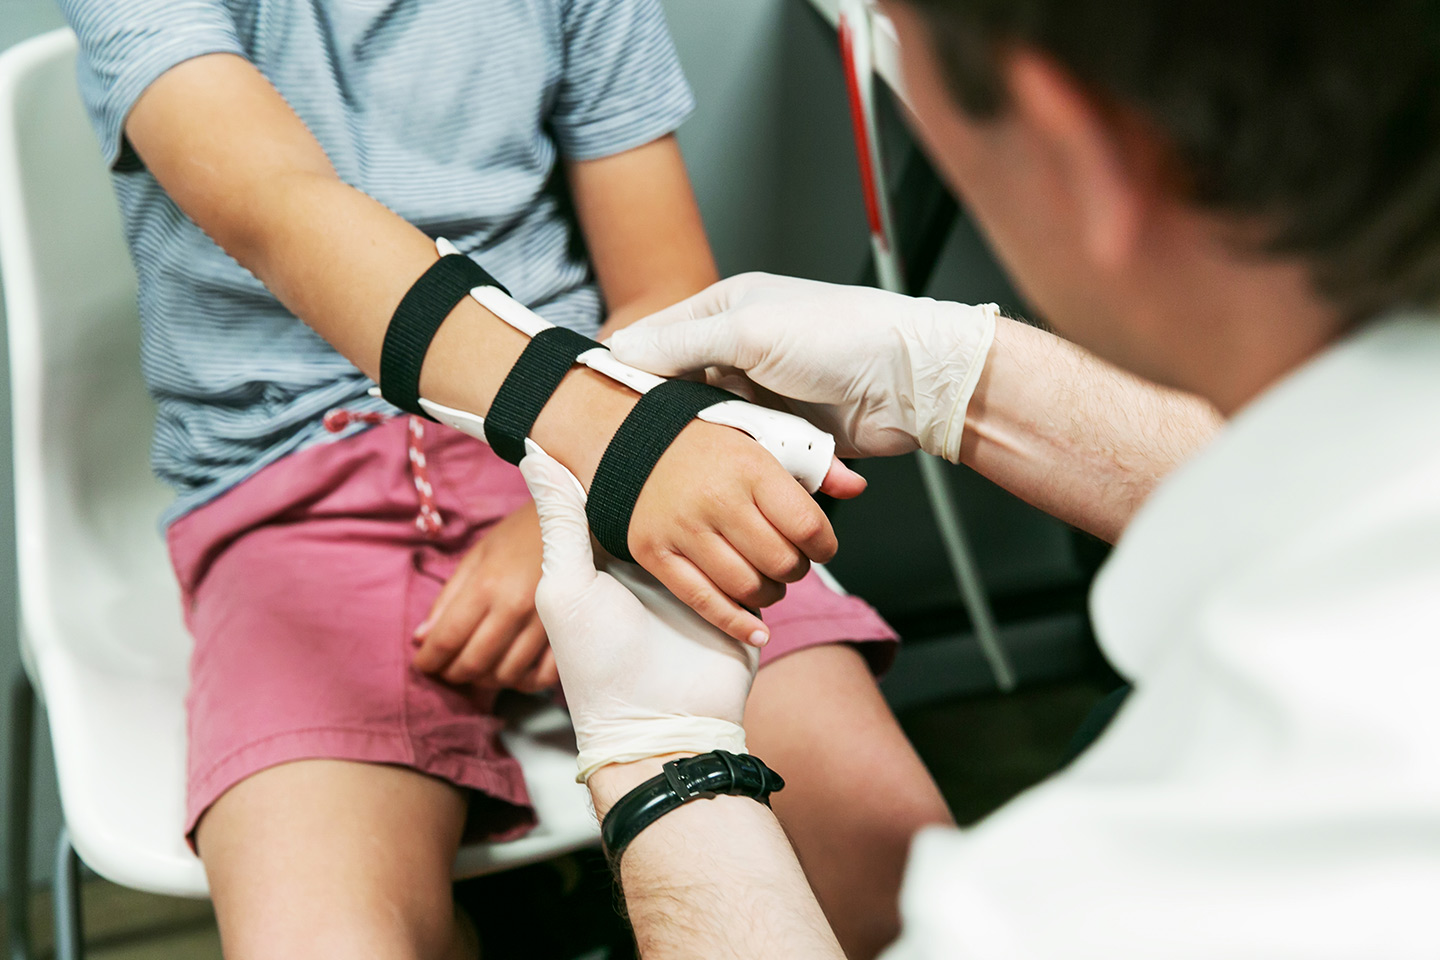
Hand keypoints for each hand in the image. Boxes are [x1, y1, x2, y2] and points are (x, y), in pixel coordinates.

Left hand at [412, 502, 558, 691]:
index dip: (429, 659)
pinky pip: (542, 676)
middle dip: (453, 673)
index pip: (446, 639)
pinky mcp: (569, 631)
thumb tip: (421, 637)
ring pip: (506, 675)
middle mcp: (515, 608)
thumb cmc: (520, 534)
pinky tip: (513, 670)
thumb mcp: (476, 556)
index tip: (423, 663)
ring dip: (486, 679)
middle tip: (447, 668)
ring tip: (479, 667)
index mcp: (487, 585)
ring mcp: (545, 623)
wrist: (575, 519)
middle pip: (474, 664)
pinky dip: (523, 681)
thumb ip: (447, 598)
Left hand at [521, 450, 757, 780]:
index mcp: (624, 556)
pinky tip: (778, 516)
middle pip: (692, 510)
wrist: (658, 730)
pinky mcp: (745, 609)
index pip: (640, 496)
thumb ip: (560, 521)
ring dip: (748, 513)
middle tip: (718, 439)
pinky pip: (762, 570)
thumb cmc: (599, 661)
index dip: (648, 461)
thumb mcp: (567, 587)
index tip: (657, 419)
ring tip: (757, 472)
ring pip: (734, 534)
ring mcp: (710, 587)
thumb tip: (533, 451)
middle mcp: (668, 567)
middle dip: (709, 482)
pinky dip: (772, 550)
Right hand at [608, 273, 998, 461]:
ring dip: (706, 445)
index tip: (597, 401)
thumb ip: (682, 343)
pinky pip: (747, 454)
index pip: (657, 338)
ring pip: (710, 428)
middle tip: (633, 448)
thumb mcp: (749, 331)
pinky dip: (741, 464)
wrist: (910, 383)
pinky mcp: (784, 434)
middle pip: (678, 390)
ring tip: (677, 467)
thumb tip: (619, 350)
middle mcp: (738, 352)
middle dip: (663, 418)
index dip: (628, 368)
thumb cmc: (838, 338)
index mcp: (725, 312)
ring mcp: (761, 395)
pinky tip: (721, 479)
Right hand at [623, 417, 847, 646]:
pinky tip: (757, 630)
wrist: (632, 438)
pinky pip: (703, 601)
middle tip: (789, 561)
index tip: (821, 547)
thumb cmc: (710, 442)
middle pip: (780, 563)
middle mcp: (716, 499)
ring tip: (767, 580)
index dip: (825, 547)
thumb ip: (816, 464)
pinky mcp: (654, 552)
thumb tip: (857, 489)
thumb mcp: (766, 436)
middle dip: (796, 570)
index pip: (807, 526)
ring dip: (770, 594)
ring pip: (746, 587)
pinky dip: (736, 623)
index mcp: (750, 467)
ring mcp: (682, 529)